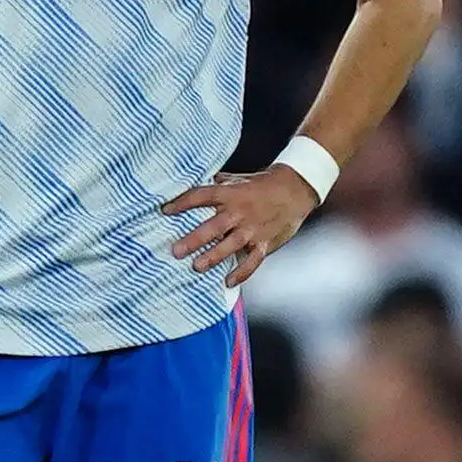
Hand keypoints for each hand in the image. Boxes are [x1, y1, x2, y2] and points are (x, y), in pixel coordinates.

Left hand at [160, 166, 321, 286]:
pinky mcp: (266, 242)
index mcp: (230, 194)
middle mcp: (240, 212)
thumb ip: (215, 184)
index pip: (202, 196)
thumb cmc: (261, 184)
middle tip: (176, 251)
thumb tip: (189, 183)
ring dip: (214, 257)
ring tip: (197, 267)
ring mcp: (253, 229)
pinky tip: (228, 282)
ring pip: (231, 245)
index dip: (183, 203)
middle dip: (194, 239)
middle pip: (214, 227)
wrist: (296, 189)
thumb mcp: (237, 179)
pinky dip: (242, 272)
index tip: (165, 211)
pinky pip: (253, 261)